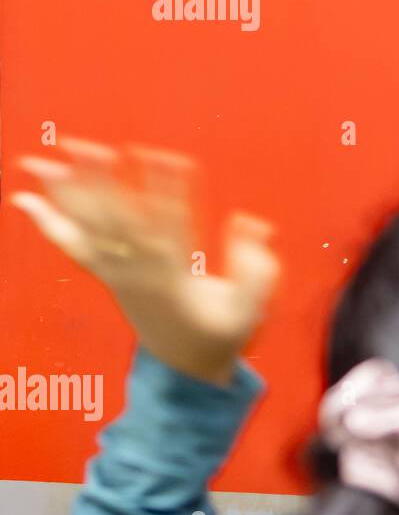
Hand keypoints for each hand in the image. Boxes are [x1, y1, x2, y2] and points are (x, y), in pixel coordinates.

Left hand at [11, 138, 279, 385]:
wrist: (185, 367)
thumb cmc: (220, 335)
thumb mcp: (249, 311)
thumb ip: (256, 269)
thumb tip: (251, 224)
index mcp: (174, 279)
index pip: (168, 226)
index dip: (167, 191)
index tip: (169, 158)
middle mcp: (138, 273)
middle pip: (114, 222)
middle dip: (99, 184)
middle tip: (84, 147)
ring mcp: (118, 275)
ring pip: (87, 230)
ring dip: (65, 195)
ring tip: (42, 161)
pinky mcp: (108, 276)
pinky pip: (73, 247)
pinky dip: (49, 224)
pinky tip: (25, 201)